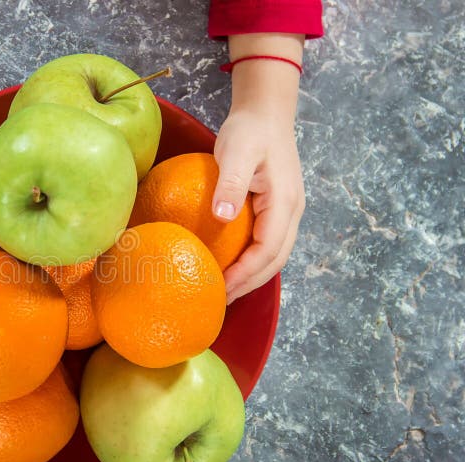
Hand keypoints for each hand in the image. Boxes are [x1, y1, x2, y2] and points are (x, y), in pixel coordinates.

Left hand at [212, 109, 304, 303]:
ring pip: (274, 253)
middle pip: (275, 260)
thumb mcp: (237, 151)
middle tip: (220, 299)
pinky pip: (268, 242)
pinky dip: (253, 259)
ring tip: (225, 289)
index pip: (267, 250)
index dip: (245, 273)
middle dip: (250, 283)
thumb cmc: (249, 130)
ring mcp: (288, 211)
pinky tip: (231, 263)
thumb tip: (221, 216)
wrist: (266, 112)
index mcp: (284, 203)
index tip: (220, 287)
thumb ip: (230, 182)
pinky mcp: (278, 208)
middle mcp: (292, 211)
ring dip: (253, 275)